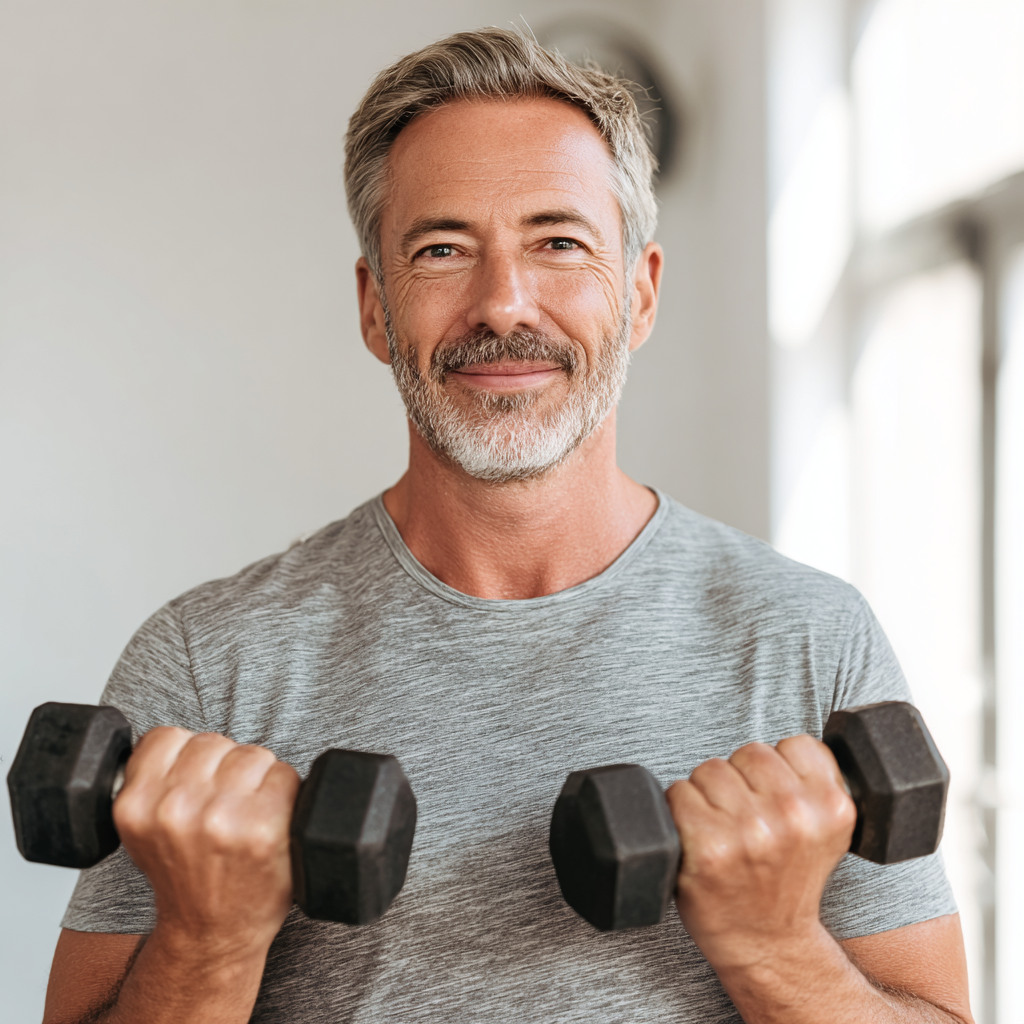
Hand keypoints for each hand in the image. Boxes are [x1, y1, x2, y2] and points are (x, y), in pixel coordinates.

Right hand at [113, 728, 300, 961]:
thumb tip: (179, 740)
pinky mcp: (264, 827)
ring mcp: (222, 817)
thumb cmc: (186, 877)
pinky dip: (285, 792)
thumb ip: (151, 782)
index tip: (194, 780)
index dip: (185, 756)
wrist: (213, 933)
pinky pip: (284, 774)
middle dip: (224, 767)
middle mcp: (176, 808)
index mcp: (136, 806)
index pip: (166, 737)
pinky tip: (269, 821)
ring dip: (257, 778)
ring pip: (252, 754)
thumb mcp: (142, 829)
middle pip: (214, 742)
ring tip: (246, 814)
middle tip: (223, 805)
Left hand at [666, 736, 855, 971]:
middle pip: (748, 752)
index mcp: (832, 807)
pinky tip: (699, 839)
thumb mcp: (828, 830)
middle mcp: (793, 816)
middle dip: (741, 779)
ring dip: (708, 794)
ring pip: (710, 769)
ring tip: (725, 832)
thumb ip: (816, 783)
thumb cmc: (788, 881)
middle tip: (748, 822)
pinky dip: (680, 811)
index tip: (777, 800)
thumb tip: (789, 726)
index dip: (779, 769)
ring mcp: (750, 832)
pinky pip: (678, 793)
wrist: (767, 945)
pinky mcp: (708, 847)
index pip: (794, 744)